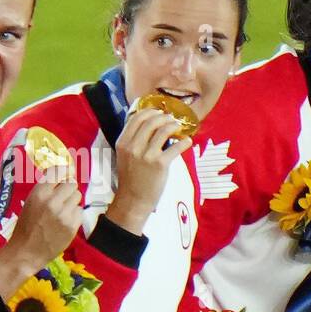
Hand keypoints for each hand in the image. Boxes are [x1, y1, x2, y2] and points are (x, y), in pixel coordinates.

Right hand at [0, 176, 84, 300]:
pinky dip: (74, 214)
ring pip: (78, 196)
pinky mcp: (72, 226)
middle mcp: (52, 201)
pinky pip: (80, 211)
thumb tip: (61, 174)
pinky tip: (65, 221)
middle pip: (72, 183)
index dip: (62, 172)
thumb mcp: (30, 203)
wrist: (26, 252)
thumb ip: (45, 189)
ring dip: (72, 201)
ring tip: (63, 210)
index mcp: (39, 193)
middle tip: (63, 197)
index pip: (58, 171)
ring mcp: (64, 214)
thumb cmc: (25, 227)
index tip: (64, 174)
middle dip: (68, 189)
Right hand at [106, 109, 192, 234]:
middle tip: (171, 120)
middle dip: (164, 117)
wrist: (133, 200)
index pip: (136, 118)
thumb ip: (133, 140)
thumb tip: (150, 124)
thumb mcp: (125, 156)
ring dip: (174, 126)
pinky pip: (176, 146)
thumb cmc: (131, 178)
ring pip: (163, 130)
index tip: (158, 112)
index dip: (150, 111)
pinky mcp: (160, 164)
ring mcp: (147, 155)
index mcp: (123, 142)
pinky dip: (184, 142)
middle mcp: (133, 146)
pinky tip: (187, 142)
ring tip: (178, 128)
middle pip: (151, 121)